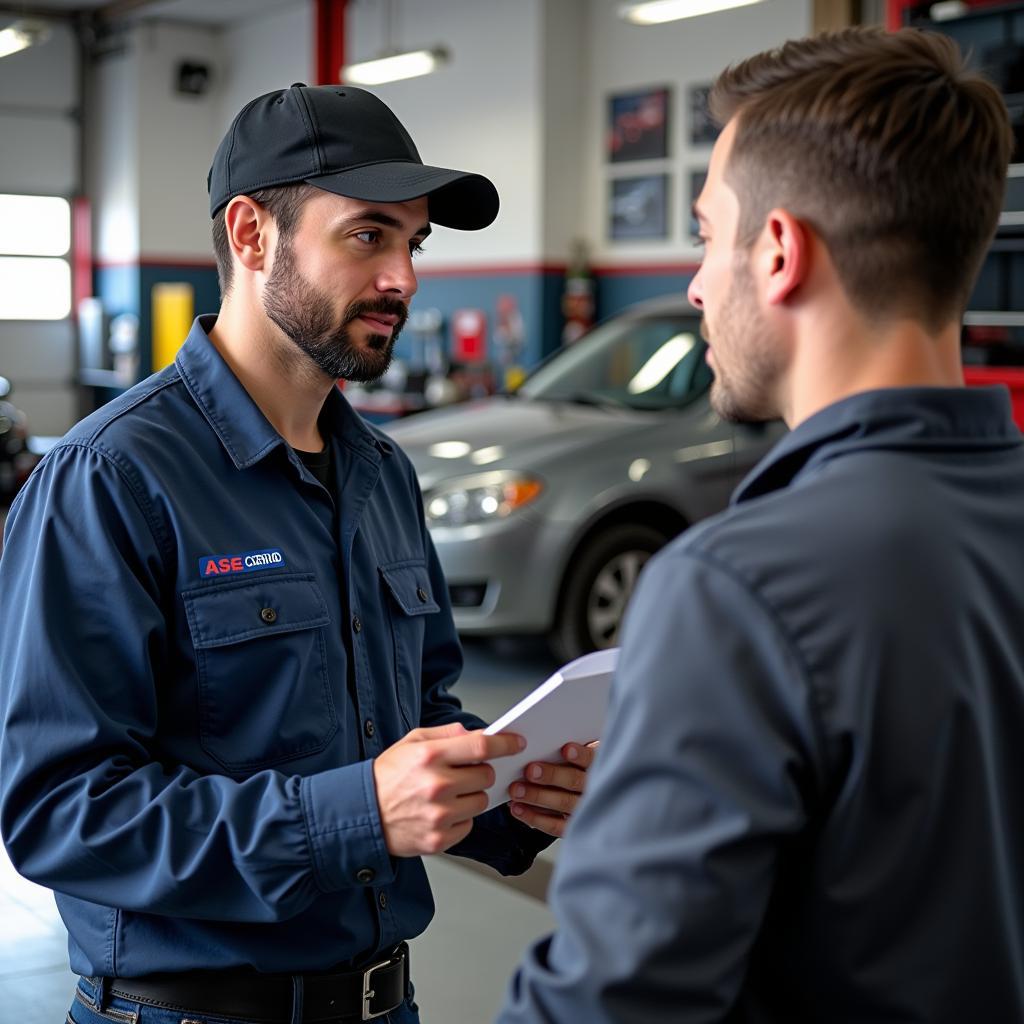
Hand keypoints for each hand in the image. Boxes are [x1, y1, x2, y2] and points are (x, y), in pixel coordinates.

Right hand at [373, 722, 524, 857]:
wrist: (362, 815)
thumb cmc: (386, 777)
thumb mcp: (410, 743)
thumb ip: (444, 734)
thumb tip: (471, 734)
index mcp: (430, 756)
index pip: (481, 746)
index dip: (505, 743)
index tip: (516, 742)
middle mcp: (437, 785)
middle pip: (486, 775)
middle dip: (481, 772)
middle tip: (463, 774)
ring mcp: (439, 815)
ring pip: (481, 801)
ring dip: (472, 796)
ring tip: (448, 795)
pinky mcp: (439, 839)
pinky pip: (469, 825)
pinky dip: (460, 819)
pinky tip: (441, 813)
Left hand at [507, 741, 597, 837]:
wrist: (583, 795)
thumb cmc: (573, 765)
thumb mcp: (578, 752)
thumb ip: (565, 749)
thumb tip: (539, 745)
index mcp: (598, 764)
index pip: (592, 759)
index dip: (581, 755)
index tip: (566, 749)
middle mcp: (594, 787)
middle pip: (575, 781)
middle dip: (552, 776)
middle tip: (530, 771)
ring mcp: (585, 809)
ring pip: (563, 803)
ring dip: (537, 796)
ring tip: (517, 790)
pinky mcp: (573, 825)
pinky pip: (555, 825)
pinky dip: (535, 818)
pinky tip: (518, 809)